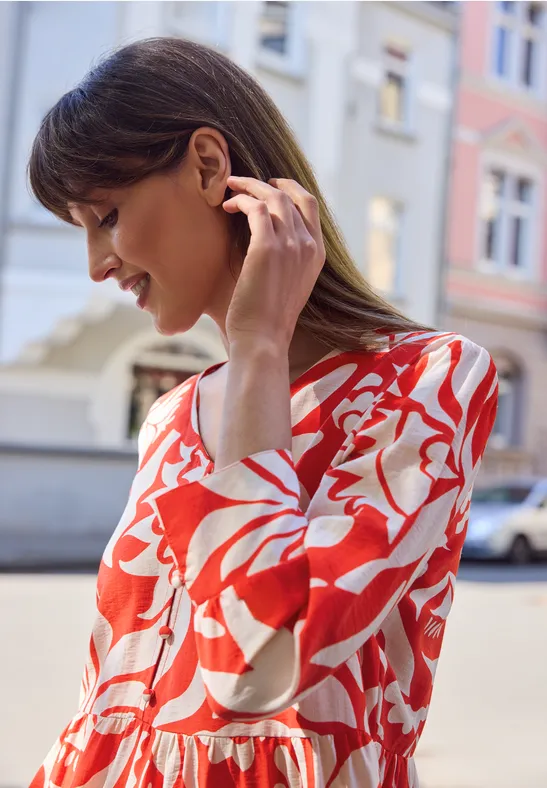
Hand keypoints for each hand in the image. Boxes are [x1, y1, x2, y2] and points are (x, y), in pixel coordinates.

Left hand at [222, 176, 325, 350]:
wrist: (263, 340)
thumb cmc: (267, 320)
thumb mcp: (288, 286)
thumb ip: (286, 260)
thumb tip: (266, 243)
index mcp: (317, 256)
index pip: (310, 206)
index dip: (291, 188)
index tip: (271, 184)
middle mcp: (309, 246)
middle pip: (292, 196)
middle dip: (265, 184)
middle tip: (242, 182)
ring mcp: (291, 245)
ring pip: (274, 197)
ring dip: (249, 187)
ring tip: (230, 189)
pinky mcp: (267, 247)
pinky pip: (257, 207)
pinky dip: (241, 200)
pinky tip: (228, 206)